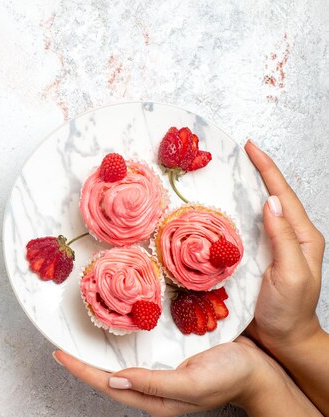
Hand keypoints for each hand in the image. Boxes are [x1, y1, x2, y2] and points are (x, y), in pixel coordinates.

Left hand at [54, 336, 319, 416]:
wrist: (261, 370)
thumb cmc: (231, 377)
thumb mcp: (193, 382)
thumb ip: (155, 383)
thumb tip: (116, 380)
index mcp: (156, 398)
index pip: (108, 385)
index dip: (81, 369)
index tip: (59, 353)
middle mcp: (153, 386)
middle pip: (108, 375)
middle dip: (83, 361)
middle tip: (61, 343)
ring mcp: (160, 371)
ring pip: (120, 363)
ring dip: (99, 351)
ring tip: (79, 335)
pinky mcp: (169, 356)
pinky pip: (138, 350)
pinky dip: (121, 340)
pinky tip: (115, 328)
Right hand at [243, 140, 325, 350]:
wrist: (283, 339)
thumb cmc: (288, 312)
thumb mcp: (290, 275)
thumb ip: (283, 239)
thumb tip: (271, 202)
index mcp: (302, 237)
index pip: (283, 195)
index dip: (267, 169)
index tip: (251, 148)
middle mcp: (288, 237)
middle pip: (273, 195)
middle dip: (258, 171)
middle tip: (239, 153)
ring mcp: (273, 246)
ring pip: (259, 209)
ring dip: (246, 188)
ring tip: (230, 171)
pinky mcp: (258, 255)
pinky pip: (247, 226)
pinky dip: (237, 211)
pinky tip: (224, 206)